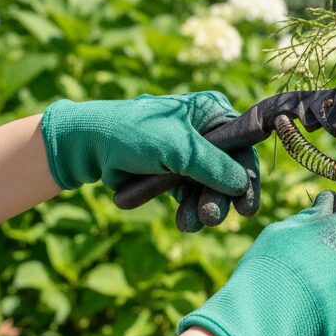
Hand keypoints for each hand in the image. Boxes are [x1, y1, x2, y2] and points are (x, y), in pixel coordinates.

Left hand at [39, 91, 259, 228]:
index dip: (247, 177)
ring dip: (204, 207)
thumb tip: (243, 185)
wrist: (87, 146)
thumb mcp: (179, 148)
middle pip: (229, 171)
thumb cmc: (135, 134)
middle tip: (212, 218)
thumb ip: (214, 167)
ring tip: (191, 223)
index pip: (242, 146)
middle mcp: (206, 132)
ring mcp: (190, 154)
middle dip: (220, 197)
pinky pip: (191, 194)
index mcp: (212, 113)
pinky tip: (184, 222)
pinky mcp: (174, 173)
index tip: (246, 207)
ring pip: (210, 187)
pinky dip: (189, 209)